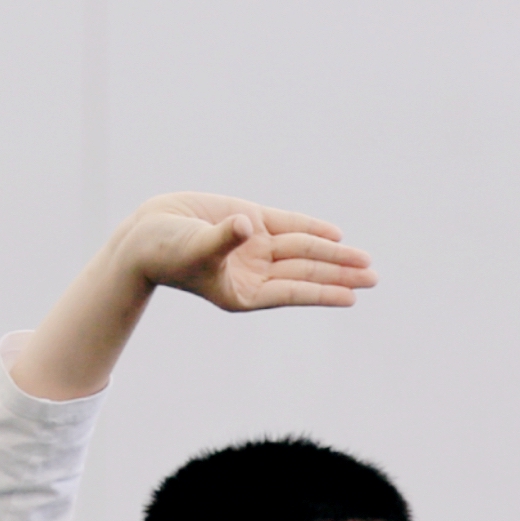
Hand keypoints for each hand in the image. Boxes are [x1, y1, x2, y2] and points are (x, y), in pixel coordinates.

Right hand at [115, 192, 377, 311]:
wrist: (144, 235)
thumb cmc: (165, 251)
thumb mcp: (195, 248)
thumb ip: (224, 238)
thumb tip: (248, 225)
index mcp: (244, 292)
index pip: (292, 291)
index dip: (322, 291)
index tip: (353, 296)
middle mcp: (254, 273)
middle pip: (306, 272)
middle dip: (340, 273)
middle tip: (375, 277)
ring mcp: (255, 249)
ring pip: (302, 251)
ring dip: (333, 254)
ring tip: (365, 262)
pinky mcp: (249, 225)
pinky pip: (288, 227)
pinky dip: (311, 230)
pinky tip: (335, 235)